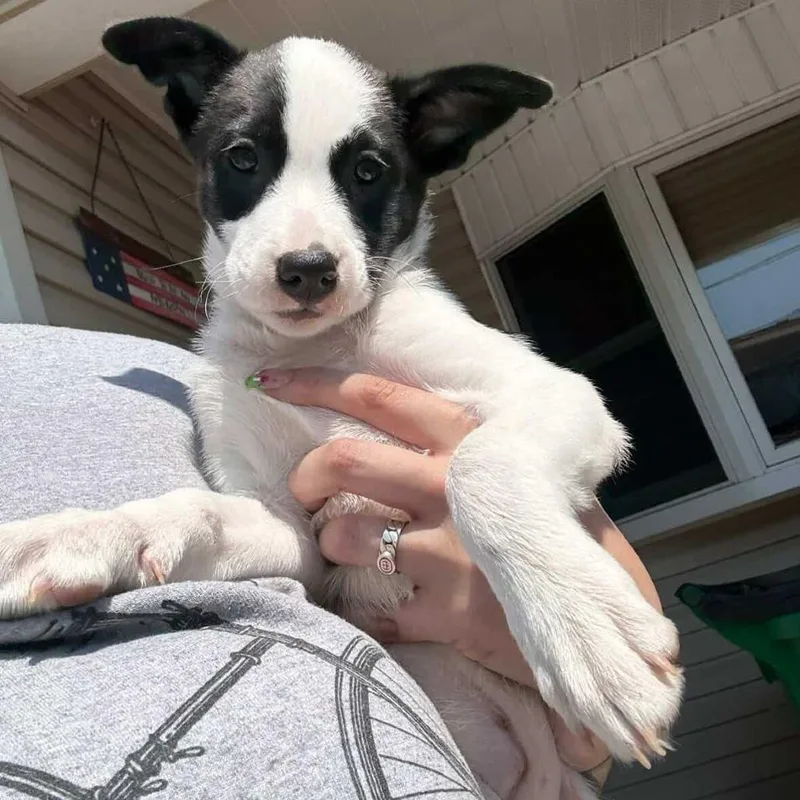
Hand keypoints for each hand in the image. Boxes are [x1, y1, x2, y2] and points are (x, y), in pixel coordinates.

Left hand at [253, 368, 664, 776]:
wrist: (602, 613)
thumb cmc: (558, 532)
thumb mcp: (520, 473)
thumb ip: (466, 449)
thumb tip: (400, 428)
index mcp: (469, 445)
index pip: (378, 396)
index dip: (314, 385)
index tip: (268, 382)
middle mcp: (453, 487)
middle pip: (342, 461)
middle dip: (307, 476)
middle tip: (307, 493)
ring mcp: (448, 550)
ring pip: (344, 534)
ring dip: (331, 543)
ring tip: (346, 553)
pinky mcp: (446, 612)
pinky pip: (371, 614)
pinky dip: (359, 616)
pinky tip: (374, 617)